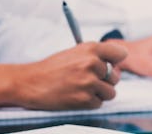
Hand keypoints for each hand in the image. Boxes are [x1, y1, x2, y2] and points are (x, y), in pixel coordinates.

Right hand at [0, 41, 127, 111]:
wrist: (32, 82)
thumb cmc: (51, 68)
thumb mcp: (73, 53)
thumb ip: (93, 57)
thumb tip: (114, 67)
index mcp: (89, 48)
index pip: (120, 53)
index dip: (116, 61)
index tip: (112, 64)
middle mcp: (92, 63)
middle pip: (115, 76)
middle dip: (105, 80)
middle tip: (88, 79)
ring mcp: (89, 82)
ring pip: (110, 92)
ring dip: (99, 93)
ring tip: (81, 88)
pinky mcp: (86, 99)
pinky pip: (98, 103)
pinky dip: (89, 102)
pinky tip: (75, 96)